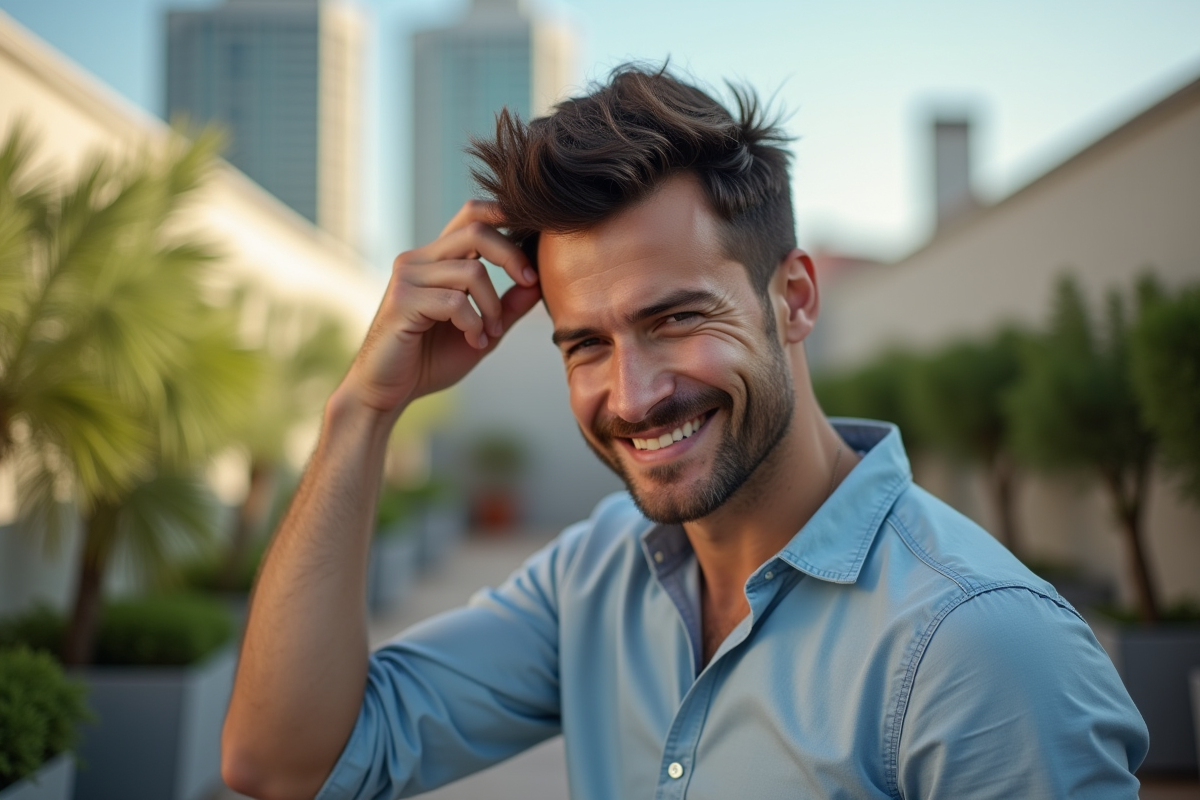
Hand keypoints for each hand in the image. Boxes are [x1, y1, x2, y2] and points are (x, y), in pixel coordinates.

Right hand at [342, 200, 541, 415]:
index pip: (471, 215)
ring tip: (489, 334)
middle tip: (530, 284)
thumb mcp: (481, 332)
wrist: (388, 392)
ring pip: (472, 272)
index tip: (533, 246)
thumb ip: (506, 308)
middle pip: (476, 231)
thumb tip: (537, 284)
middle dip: (512, 257)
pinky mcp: (402, 300)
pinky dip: (473, 324)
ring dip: (492, 307)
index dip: (504, 215)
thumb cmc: (430, 361)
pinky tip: (472, 341)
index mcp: (437, 260)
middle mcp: (419, 260)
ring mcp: (407, 276)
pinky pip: (455, 301)